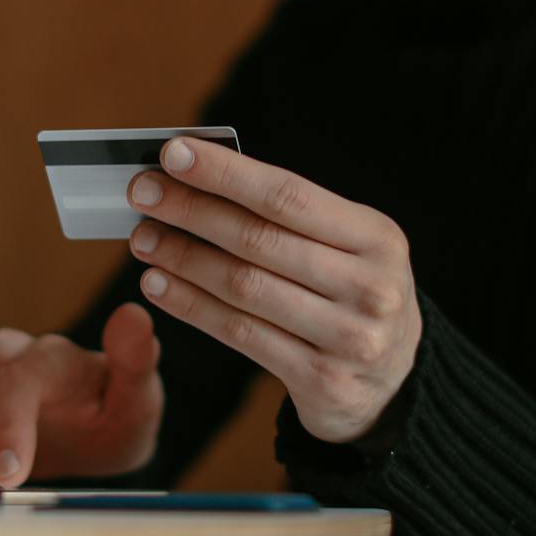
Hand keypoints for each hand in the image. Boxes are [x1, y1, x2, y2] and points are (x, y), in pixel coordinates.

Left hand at [126, 137, 421, 443]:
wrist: (394, 381)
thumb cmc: (352, 294)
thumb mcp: (347, 246)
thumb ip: (288, 215)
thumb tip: (198, 176)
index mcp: (377, 236)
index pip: (288, 195)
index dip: (225, 173)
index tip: (173, 154)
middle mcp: (370, 286)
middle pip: (259, 240)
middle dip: (191, 211)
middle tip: (142, 193)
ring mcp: (349, 337)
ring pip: (244, 287)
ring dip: (183, 258)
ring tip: (143, 239)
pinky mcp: (322, 379)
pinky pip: (240, 334)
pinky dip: (191, 305)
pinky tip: (159, 285)